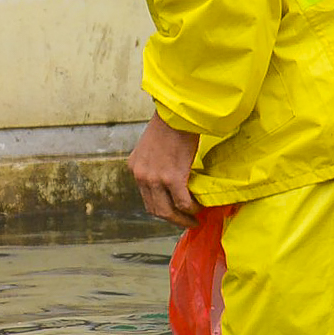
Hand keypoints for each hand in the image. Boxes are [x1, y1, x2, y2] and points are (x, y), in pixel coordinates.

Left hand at [128, 111, 200, 228]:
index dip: (161, 207)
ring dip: (181, 219)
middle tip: (185, 222)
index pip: (145, 197)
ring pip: (167, 211)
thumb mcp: (152, 145)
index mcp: (135, 167)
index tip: (174, 211)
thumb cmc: (170, 124)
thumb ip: (154, 162)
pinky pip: (183, 203)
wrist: (177, 112)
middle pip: (154, 209)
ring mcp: (155, 178)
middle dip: (171, 219)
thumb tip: (168, 174)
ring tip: (194, 220)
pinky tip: (198, 209)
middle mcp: (141, 175)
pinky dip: (191, 210)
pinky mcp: (172, 177)